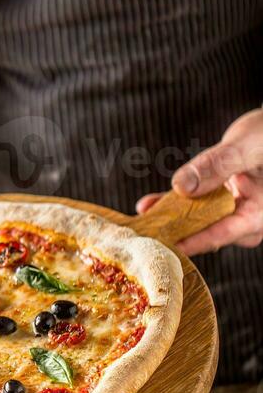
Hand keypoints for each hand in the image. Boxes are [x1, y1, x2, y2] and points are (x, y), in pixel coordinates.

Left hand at [136, 108, 262, 255]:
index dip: (192, 241)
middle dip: (175, 234)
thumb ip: (217, 165)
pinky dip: (172, 205)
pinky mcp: (219, 202)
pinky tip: (148, 205)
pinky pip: (194, 207)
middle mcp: (247, 218)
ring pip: (197, 221)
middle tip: (145, 236)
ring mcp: (232, 211)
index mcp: (260, 212)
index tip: (164, 246)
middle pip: (207, 232)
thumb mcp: (246, 146)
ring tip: (141, 220)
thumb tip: (182, 186)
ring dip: (169, 219)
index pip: (223, 233)